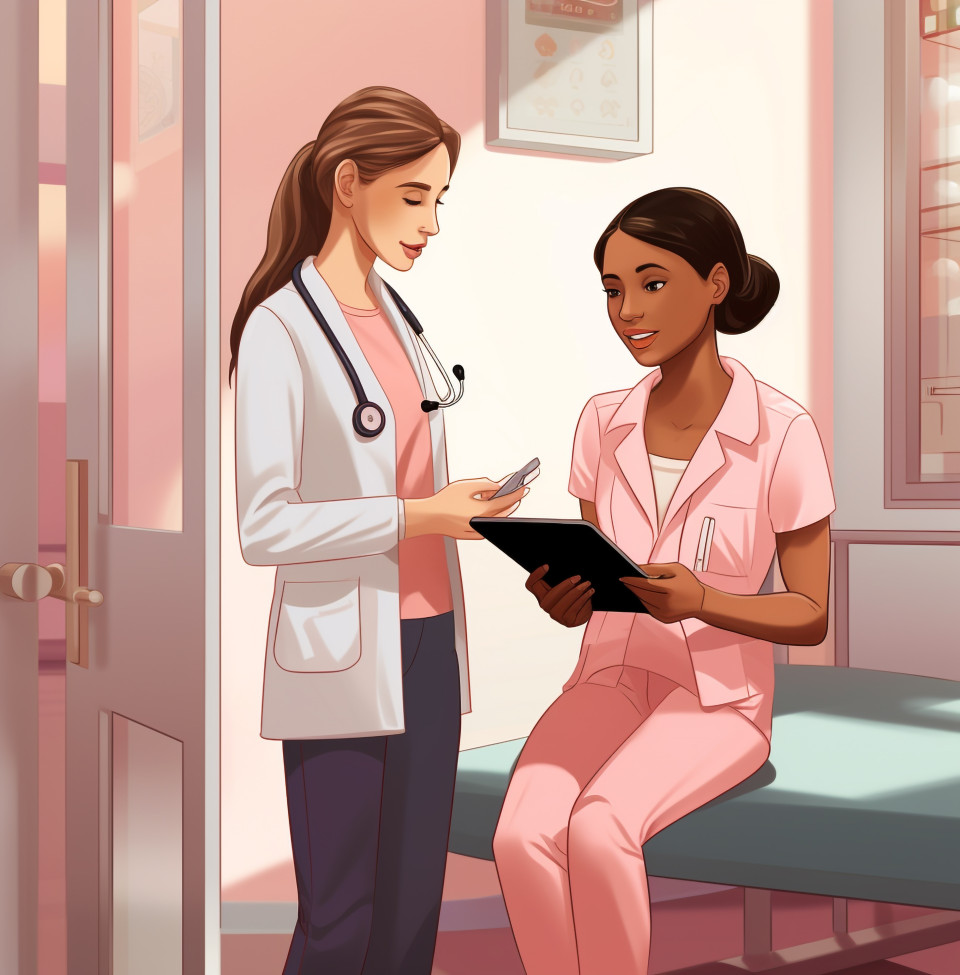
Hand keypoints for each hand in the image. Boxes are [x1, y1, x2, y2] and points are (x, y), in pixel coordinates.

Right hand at [404, 478, 528, 539]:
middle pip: (502, 513)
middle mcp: (480, 524)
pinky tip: (493, 511)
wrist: (427, 517)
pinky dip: (491, 520)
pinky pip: (486, 528)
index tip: (524, 488)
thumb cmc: (443, 500)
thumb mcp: (464, 486)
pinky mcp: (468, 536)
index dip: (516, 494)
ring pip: (495, 522)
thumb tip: (498, 487)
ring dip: (503, 511)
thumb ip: (484, 484)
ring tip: (508, 500)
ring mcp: (475, 532)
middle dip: (512, 502)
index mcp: (480, 511)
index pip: (505, 502)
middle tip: (519, 493)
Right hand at [525, 564, 593, 626]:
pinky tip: (590, 592)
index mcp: (541, 594)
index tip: (547, 566)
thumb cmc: (572, 593)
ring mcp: (556, 615)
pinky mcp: (567, 621)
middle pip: (551, 595)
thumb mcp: (564, 584)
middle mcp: (545, 606)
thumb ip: (557, 576)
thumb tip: (553, 565)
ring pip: (565, 602)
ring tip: (588, 583)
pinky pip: (575, 608)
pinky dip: (584, 599)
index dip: (535, 575)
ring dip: (578, 591)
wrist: (584, 611)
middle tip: (578, 577)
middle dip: (565, 585)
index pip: (531, 585)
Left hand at [619, 562, 705, 623]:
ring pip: (644, 602)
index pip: (645, 584)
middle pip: (642, 594)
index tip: (621, 577)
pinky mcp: (664, 619)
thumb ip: (655, 568)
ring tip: (628, 586)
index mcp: (670, 589)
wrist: (703, 602)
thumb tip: (636, 567)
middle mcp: (667, 603)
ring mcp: (665, 614)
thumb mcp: (675, 569)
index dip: (631, 580)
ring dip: (636, 594)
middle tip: (622, 580)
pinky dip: (644, 602)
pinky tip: (638, 595)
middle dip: (631, 587)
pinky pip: (649, 609)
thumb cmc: (688, 582)